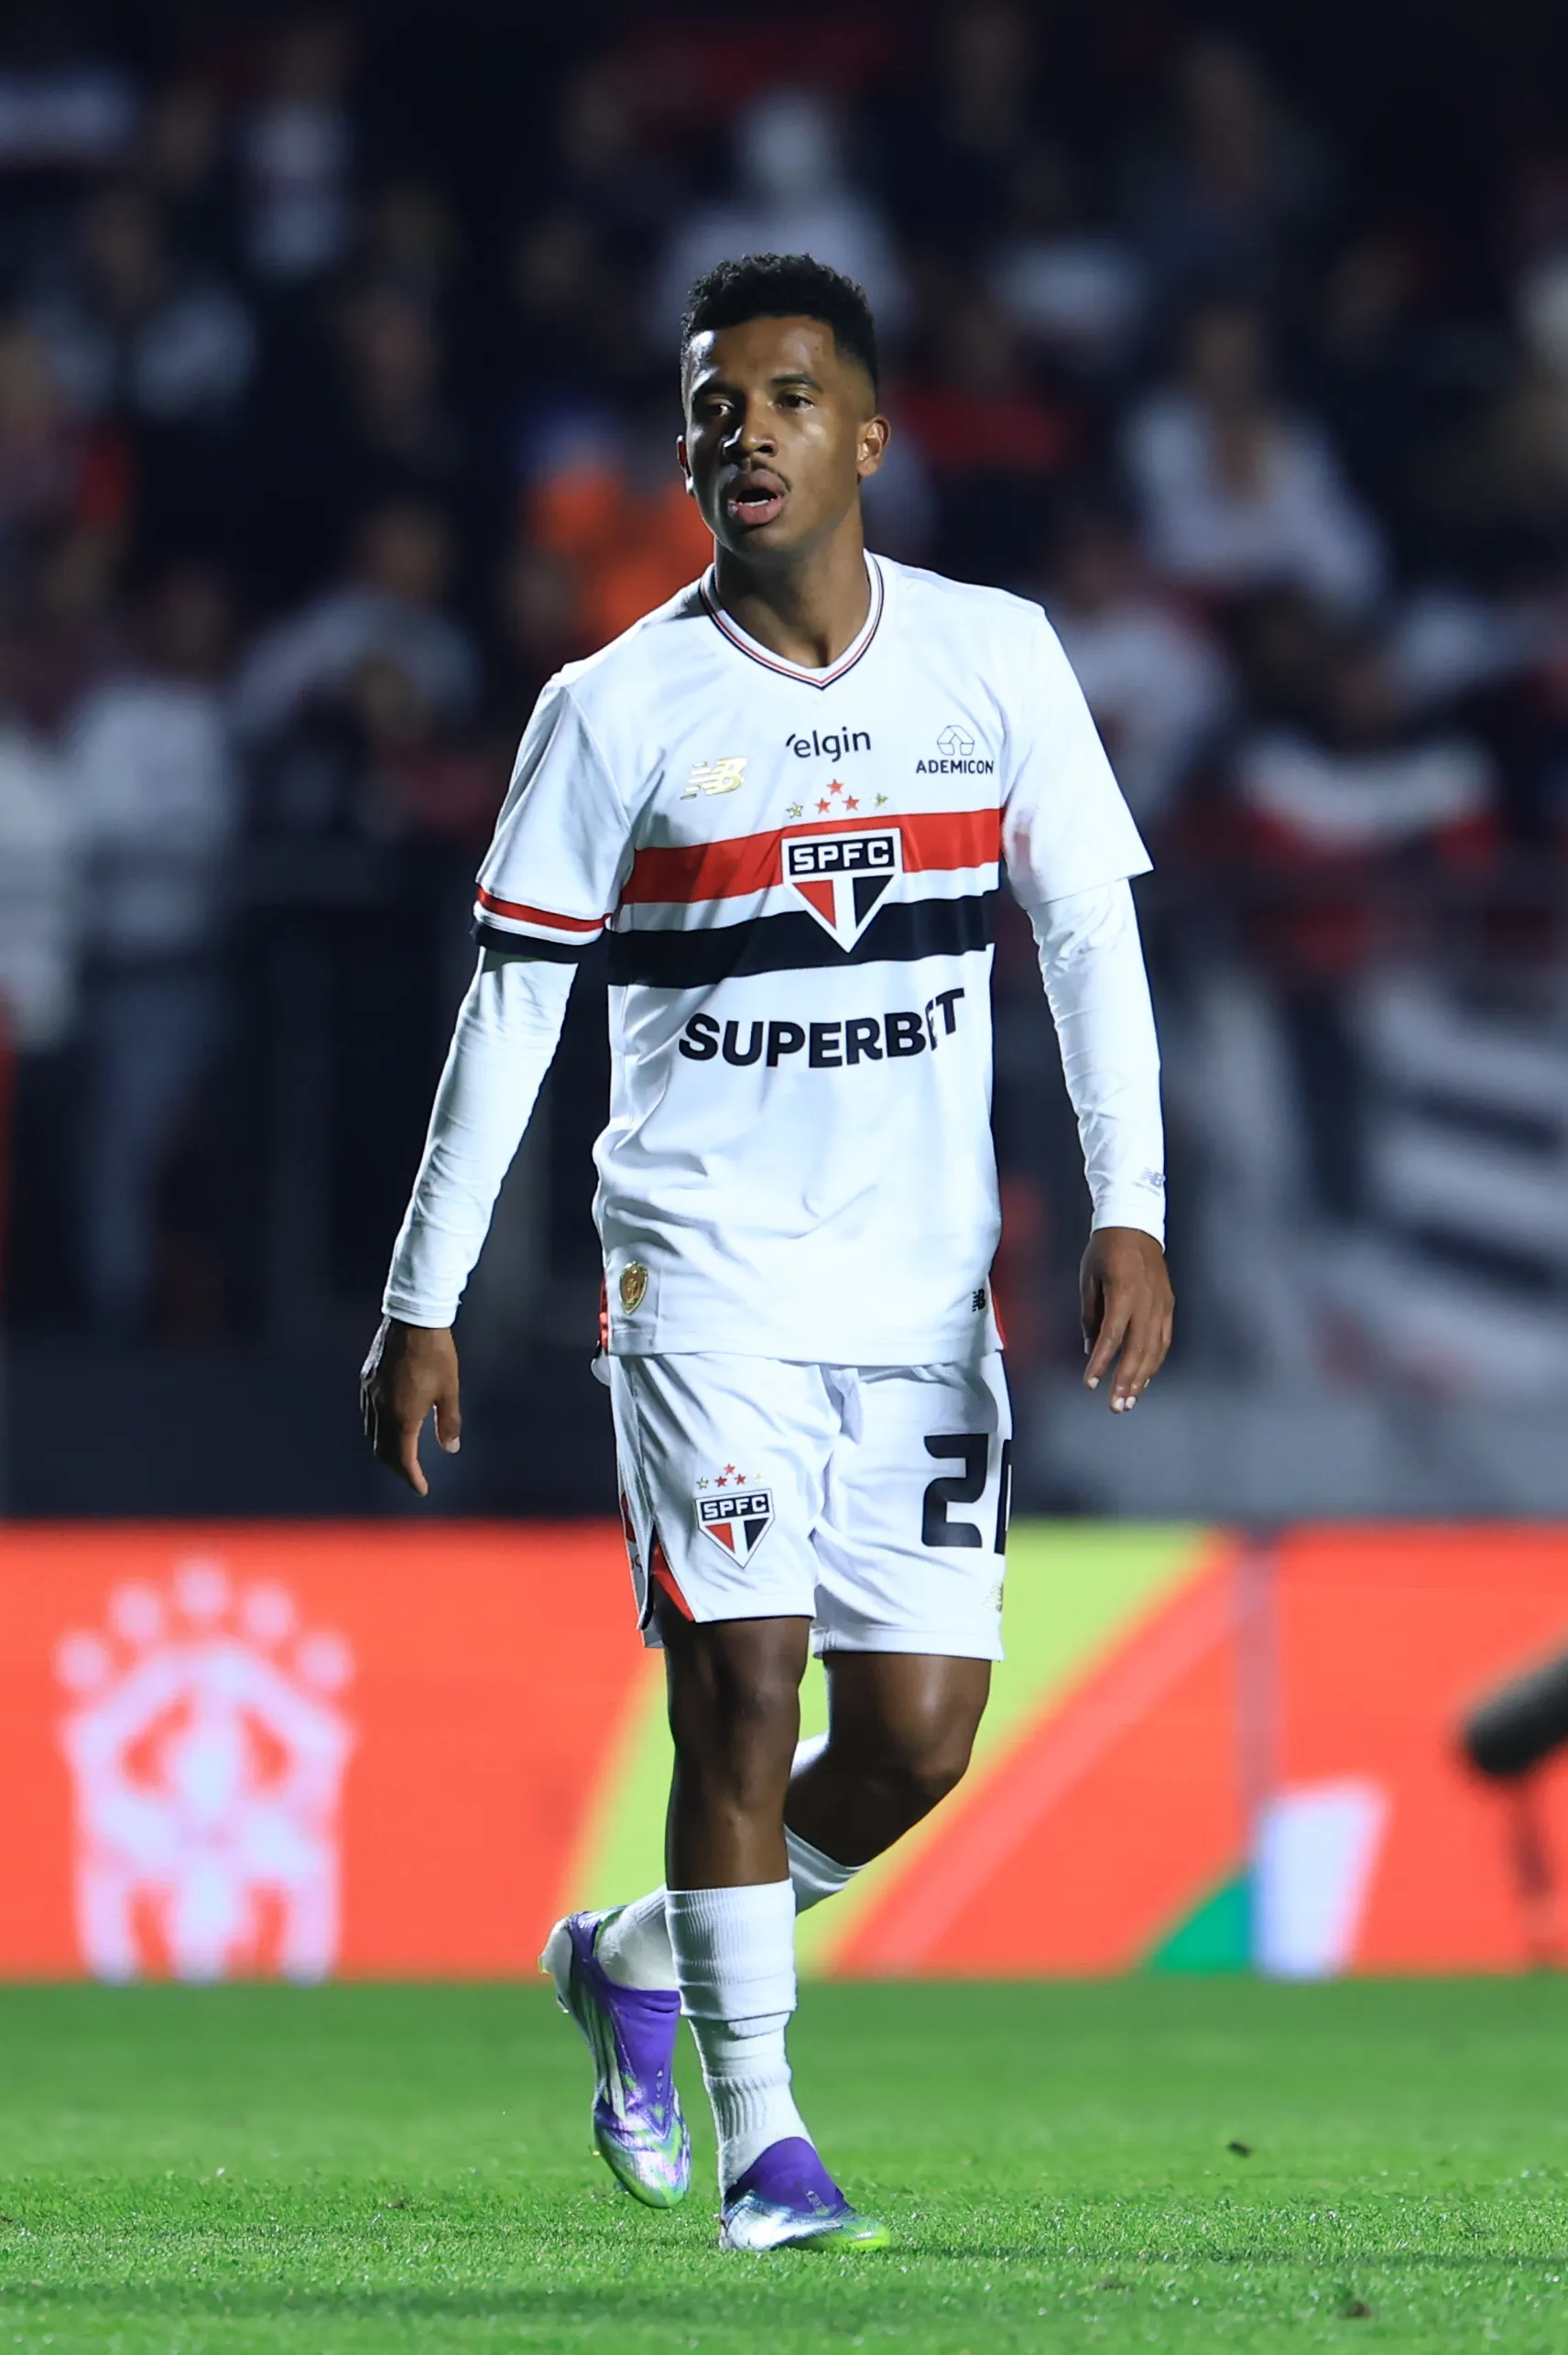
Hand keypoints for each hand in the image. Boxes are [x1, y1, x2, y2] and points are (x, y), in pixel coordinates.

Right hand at [360, 1316, 461, 1494]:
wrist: (412, 1319)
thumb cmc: (436, 1354)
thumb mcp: (449, 1390)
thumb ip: (449, 1422)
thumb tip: (451, 1449)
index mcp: (402, 1416)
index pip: (403, 1458)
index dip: (412, 1477)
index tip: (422, 1489)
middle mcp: (380, 1409)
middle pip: (383, 1451)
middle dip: (399, 1468)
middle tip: (413, 1476)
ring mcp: (369, 1394)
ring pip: (373, 1433)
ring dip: (387, 1450)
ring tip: (403, 1455)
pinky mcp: (366, 1380)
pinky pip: (369, 1414)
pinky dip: (379, 1429)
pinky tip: (391, 1425)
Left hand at [1080, 1227, 1172, 1412]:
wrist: (1136, 1224)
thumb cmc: (1106, 1249)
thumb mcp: (1088, 1278)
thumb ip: (1090, 1314)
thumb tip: (1089, 1347)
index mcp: (1123, 1293)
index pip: (1112, 1336)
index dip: (1101, 1362)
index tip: (1091, 1384)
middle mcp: (1146, 1302)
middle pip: (1138, 1349)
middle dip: (1126, 1380)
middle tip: (1117, 1406)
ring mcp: (1161, 1305)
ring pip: (1155, 1349)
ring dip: (1143, 1377)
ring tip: (1131, 1400)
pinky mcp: (1169, 1305)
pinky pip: (1164, 1339)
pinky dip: (1155, 1361)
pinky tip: (1146, 1376)